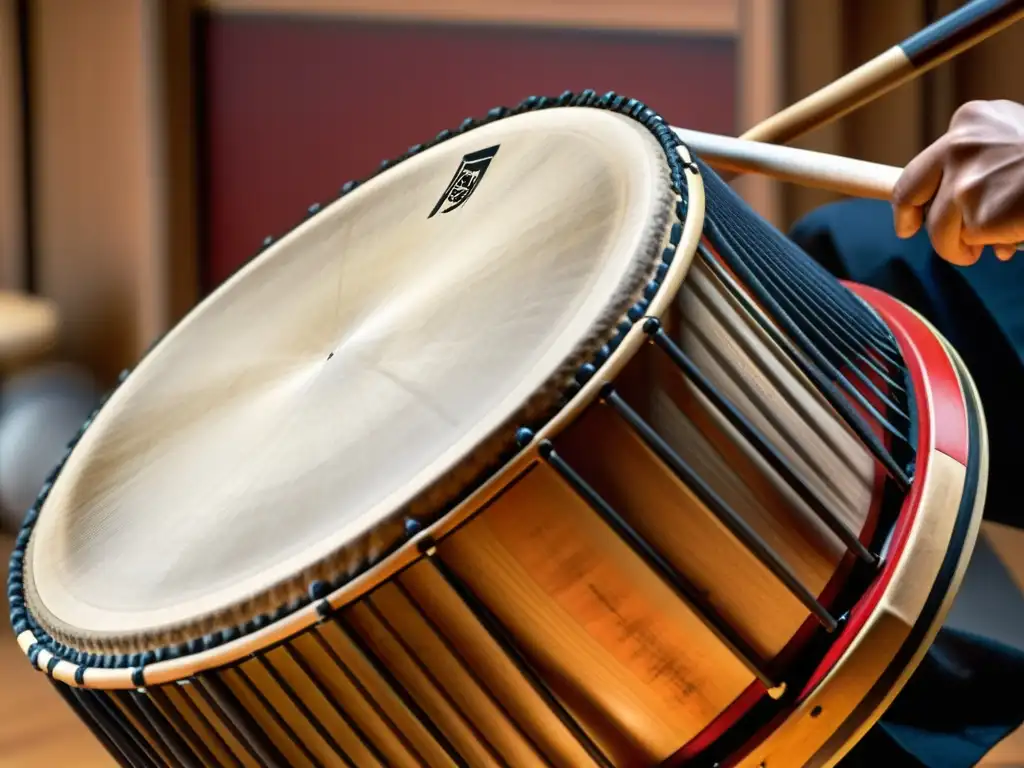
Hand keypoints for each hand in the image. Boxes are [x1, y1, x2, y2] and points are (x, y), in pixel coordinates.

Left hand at [892, 99, 1023, 264]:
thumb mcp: (1016, 142)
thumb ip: (983, 164)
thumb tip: (960, 213)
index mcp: (969, 121)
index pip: (920, 167)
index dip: (909, 201)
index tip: (907, 223)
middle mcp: (958, 146)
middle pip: (911, 196)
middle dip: (916, 225)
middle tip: (941, 244)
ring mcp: (965, 182)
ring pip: (940, 231)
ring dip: (964, 246)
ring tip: (998, 244)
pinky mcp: (978, 216)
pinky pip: (972, 244)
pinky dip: (993, 246)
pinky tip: (1016, 235)